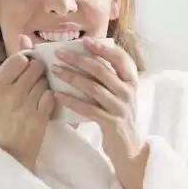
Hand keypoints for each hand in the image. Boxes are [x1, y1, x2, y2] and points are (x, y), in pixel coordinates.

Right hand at [0, 35, 54, 170]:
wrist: (10, 149)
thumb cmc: (7, 116)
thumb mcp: (3, 91)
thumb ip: (15, 64)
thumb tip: (25, 37)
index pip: (19, 59)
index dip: (28, 62)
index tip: (28, 70)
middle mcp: (9, 94)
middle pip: (35, 67)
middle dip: (40, 72)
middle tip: (37, 83)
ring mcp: (24, 106)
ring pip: (45, 81)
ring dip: (47, 86)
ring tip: (39, 95)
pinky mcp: (38, 117)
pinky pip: (52, 96)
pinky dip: (51, 98)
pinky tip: (45, 104)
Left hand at [52, 37, 146, 188]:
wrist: (130, 148)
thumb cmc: (120, 116)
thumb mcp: (121, 94)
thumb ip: (110, 77)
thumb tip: (88, 55)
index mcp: (132, 81)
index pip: (120, 58)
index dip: (103, 48)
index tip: (85, 40)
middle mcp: (128, 91)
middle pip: (102, 70)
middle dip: (79, 59)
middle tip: (59, 53)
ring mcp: (121, 107)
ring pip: (94, 88)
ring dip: (72, 77)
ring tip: (55, 71)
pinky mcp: (112, 123)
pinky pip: (89, 109)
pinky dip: (72, 101)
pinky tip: (57, 96)